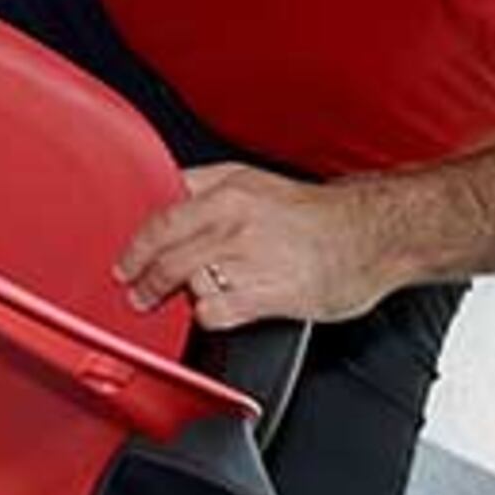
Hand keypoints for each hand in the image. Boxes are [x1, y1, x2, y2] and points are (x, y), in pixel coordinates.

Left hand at [114, 165, 398, 330]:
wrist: (371, 234)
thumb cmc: (313, 211)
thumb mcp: (251, 179)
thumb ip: (204, 184)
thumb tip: (163, 190)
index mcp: (225, 193)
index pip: (159, 219)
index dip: (134, 246)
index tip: (123, 262)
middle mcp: (233, 224)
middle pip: (165, 257)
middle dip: (142, 280)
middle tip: (135, 293)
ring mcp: (250, 260)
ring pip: (187, 284)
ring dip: (176, 297)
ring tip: (178, 300)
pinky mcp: (270, 295)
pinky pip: (216, 311)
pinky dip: (208, 315)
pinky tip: (215, 311)